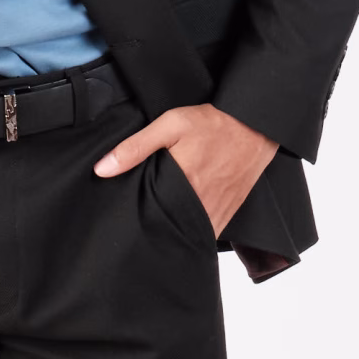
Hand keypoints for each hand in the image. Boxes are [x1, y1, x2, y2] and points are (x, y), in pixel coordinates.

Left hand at [93, 101, 277, 236]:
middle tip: (138, 230)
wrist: (255, 125)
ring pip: (191, 235)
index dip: (137, 222)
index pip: (151, 215)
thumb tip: (103, 168)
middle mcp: (201, 202)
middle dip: (154, 232)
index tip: (124, 222)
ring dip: (176, 234)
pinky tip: (183, 227)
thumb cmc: (213, 123)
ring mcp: (217, 209)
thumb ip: (135, 147)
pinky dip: (196, 233)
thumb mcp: (170, 125)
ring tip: (158, 232)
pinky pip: (210, 232)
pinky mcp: (229, 210)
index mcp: (183, 183)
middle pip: (170, 229)